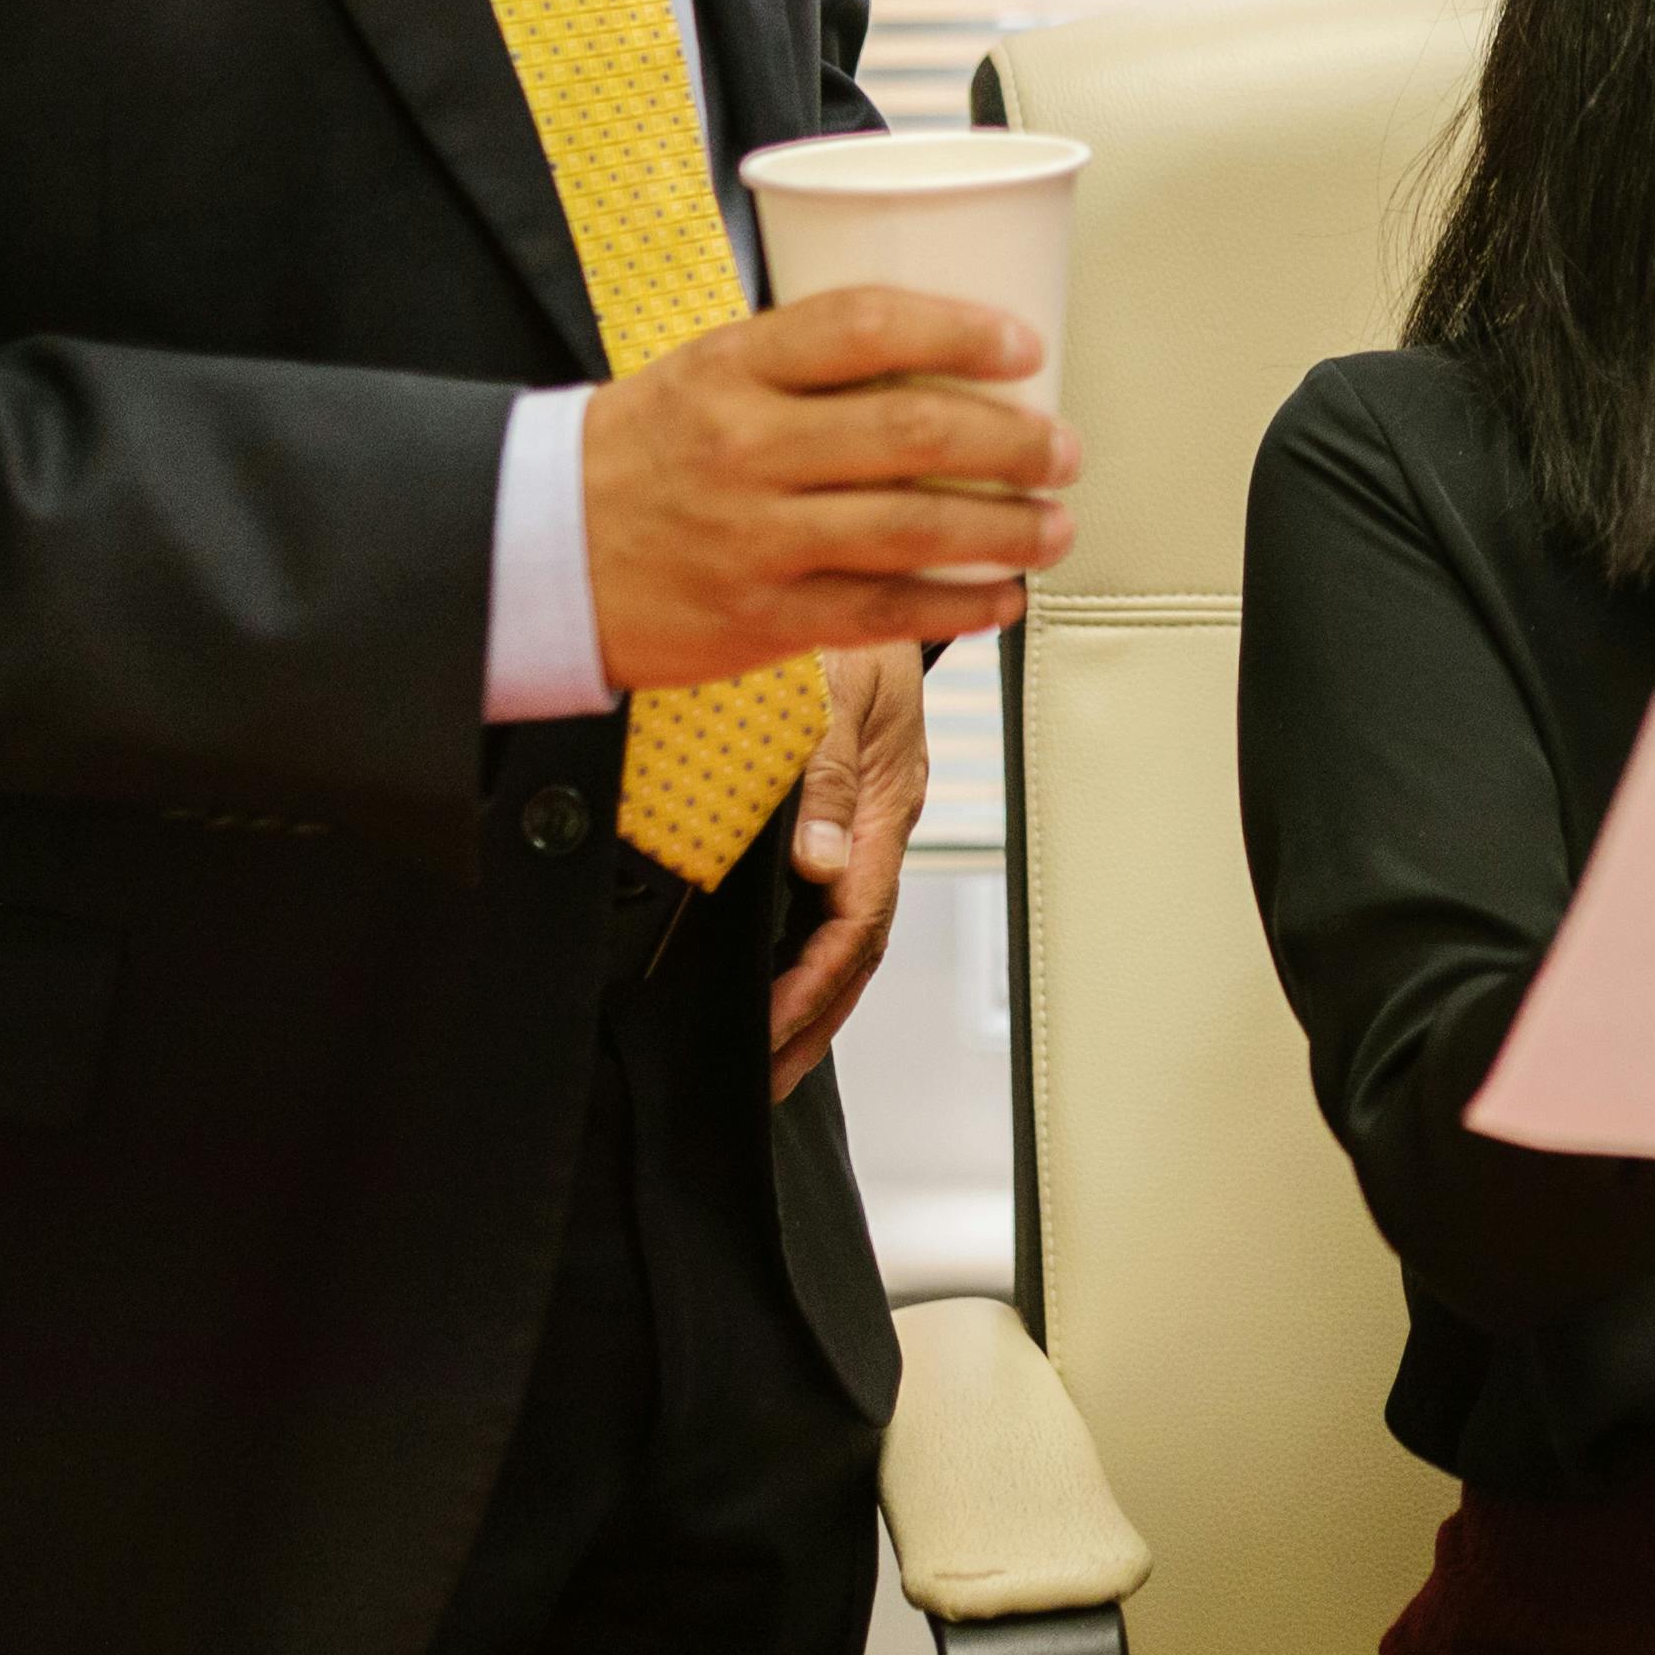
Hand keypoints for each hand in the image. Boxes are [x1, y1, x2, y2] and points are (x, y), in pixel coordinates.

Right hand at [581, 287, 1081, 689]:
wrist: (534, 553)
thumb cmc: (642, 452)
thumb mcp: (707, 372)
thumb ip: (808, 364)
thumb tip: (945, 355)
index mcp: (734, 367)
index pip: (865, 324)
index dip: (961, 330)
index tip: (1025, 345)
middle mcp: (747, 448)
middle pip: (913, 433)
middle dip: (1014, 444)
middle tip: (1063, 450)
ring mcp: (756, 538)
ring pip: (914, 530)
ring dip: (1007, 530)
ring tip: (1054, 525)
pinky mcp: (761, 618)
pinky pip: (883, 613)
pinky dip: (958, 607)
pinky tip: (1001, 598)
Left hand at [768, 647, 927, 1097]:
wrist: (880, 575)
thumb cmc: (858, 626)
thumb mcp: (839, 692)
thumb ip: (829, 779)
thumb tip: (821, 866)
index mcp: (888, 805)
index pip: (855, 922)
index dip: (812, 985)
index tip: (768, 1032)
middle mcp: (881, 823)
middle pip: (858, 947)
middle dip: (815, 1020)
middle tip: (766, 1078)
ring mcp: (868, 818)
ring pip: (846, 929)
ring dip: (812, 995)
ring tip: (772, 1055)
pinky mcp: (846, 805)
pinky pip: (830, 897)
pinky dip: (805, 948)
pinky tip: (774, 971)